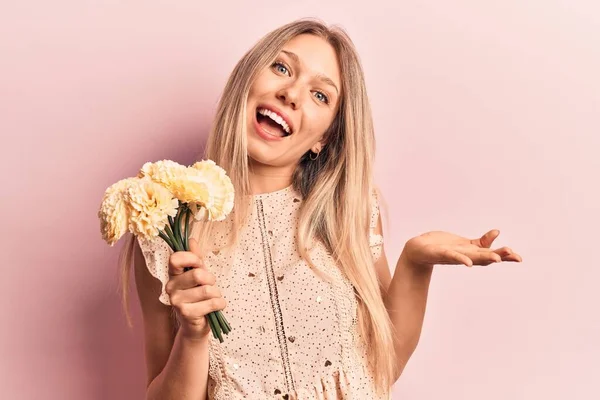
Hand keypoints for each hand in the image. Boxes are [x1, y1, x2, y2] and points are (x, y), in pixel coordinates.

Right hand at [165, 238, 227, 340]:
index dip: (193, 259)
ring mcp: (176, 301)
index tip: (200, 265)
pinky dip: (220, 304)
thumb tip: (192, 240)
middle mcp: (170, 286)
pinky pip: (211, 303)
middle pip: (197, 274)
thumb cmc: (199, 297)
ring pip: (207, 290)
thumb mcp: (199, 274)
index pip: (175, 258)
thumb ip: (196, 258)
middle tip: (211, 286)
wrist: (197, 325)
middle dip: (211, 279)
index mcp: (173, 274)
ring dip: (217, 293)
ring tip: (213, 298)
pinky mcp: (185, 313)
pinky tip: (217, 306)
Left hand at [402, 229, 522, 267]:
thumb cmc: (440, 246)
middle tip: (515, 256)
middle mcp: (465, 256)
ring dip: (484, 258)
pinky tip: (468, 262)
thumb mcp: (464, 243)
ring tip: (497, 259)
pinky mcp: (441, 253)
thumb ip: (481, 242)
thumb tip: (498, 232)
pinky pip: (453, 256)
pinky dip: (461, 259)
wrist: (416, 251)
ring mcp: (454, 255)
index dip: (505, 256)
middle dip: (500, 256)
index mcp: (471, 252)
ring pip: (472, 257)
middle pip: (486, 257)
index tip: (518, 257)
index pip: (491, 254)